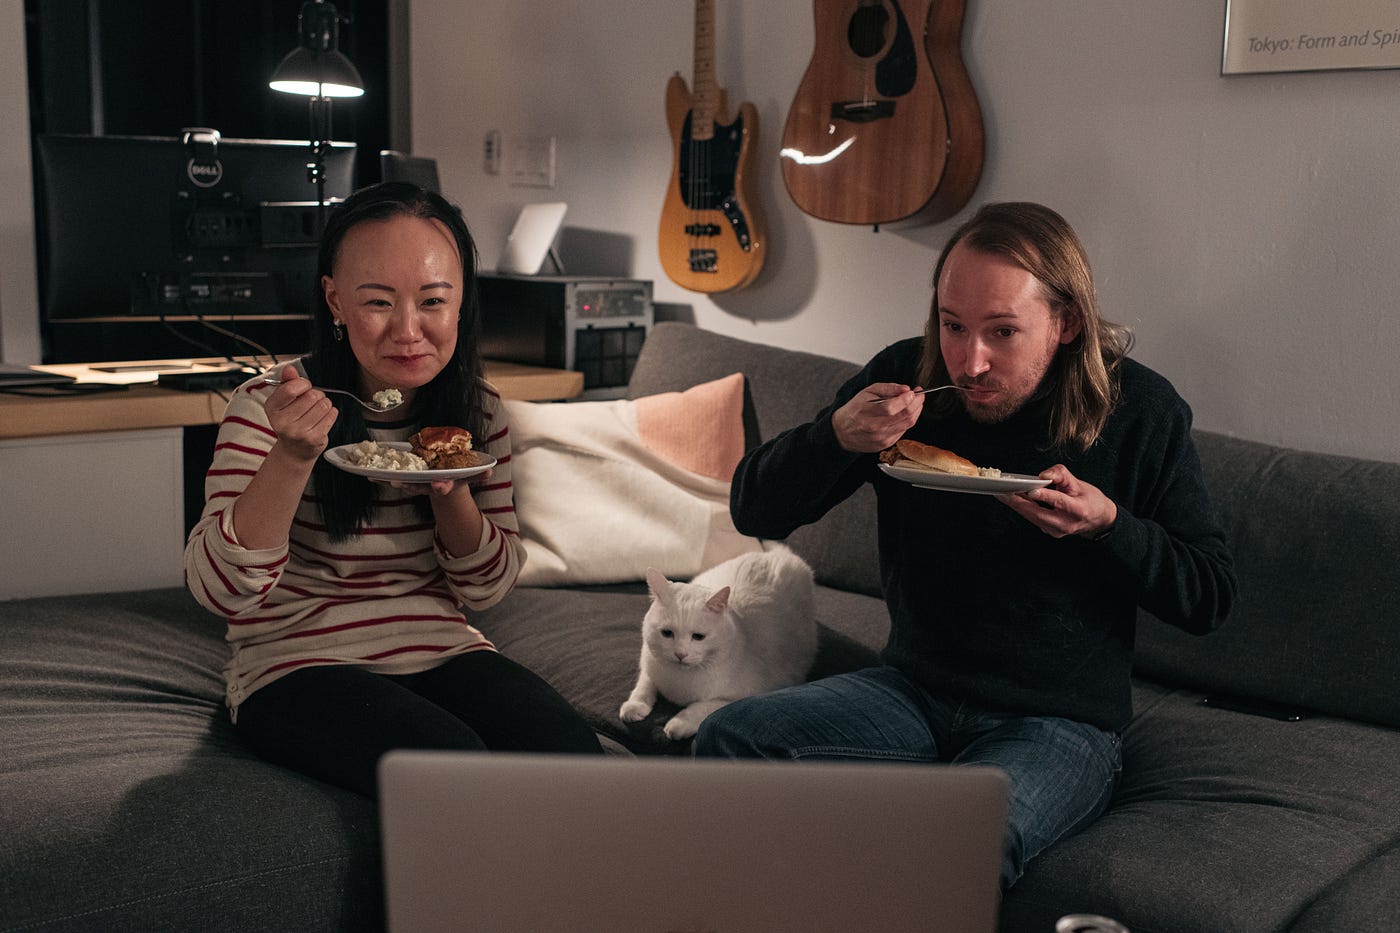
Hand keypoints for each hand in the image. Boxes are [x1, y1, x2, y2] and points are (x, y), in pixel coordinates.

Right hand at [263, 365, 336, 461]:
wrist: (294, 450)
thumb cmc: (291, 419)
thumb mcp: (284, 401)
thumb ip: (287, 383)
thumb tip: (290, 369)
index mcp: (271, 408)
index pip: (291, 388)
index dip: (303, 384)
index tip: (304, 387)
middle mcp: (282, 422)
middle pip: (312, 395)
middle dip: (316, 395)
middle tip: (311, 403)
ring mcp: (298, 432)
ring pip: (324, 404)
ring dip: (325, 404)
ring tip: (317, 411)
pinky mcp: (314, 439)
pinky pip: (332, 415)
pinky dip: (331, 413)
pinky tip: (323, 419)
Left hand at [381, 468, 493, 497]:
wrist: (443, 484)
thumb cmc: (457, 477)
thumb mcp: (470, 476)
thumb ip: (480, 475)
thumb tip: (490, 471)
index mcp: (445, 485)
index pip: (444, 486)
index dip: (441, 486)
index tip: (439, 485)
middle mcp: (429, 487)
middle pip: (419, 487)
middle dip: (409, 486)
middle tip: (398, 484)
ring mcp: (416, 485)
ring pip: (404, 484)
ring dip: (392, 482)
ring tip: (381, 480)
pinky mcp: (406, 481)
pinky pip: (393, 479)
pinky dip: (381, 479)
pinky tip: (369, 476)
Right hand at [833, 383, 924, 452]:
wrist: (842, 432)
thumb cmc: (854, 409)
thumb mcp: (867, 392)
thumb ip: (888, 389)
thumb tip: (906, 389)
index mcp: (868, 413)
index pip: (893, 407)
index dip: (908, 398)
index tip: (914, 391)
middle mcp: (875, 428)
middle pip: (905, 416)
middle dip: (917, 403)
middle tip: (920, 395)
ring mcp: (882, 438)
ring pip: (908, 424)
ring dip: (916, 411)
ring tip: (916, 402)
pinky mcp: (886, 444)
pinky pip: (904, 431)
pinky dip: (908, 420)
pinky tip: (906, 413)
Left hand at [998, 464, 1117, 538]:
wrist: (1098, 520)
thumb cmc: (1090, 499)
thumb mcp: (1079, 483)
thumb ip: (1061, 475)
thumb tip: (1042, 474)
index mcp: (1078, 510)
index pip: (1059, 502)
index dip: (1045, 496)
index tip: (1031, 490)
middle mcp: (1066, 524)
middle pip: (1038, 514)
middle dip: (1019, 503)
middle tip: (1003, 493)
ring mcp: (1057, 531)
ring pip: (1032, 517)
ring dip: (1017, 506)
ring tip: (1002, 495)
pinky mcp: (1050, 531)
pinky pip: (1033, 519)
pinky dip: (1023, 509)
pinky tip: (1013, 500)